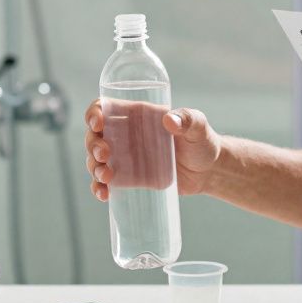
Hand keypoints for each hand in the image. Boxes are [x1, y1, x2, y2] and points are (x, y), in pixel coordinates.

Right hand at [84, 100, 222, 201]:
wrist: (208, 171)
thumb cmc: (202, 142)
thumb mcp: (198, 127)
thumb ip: (188, 119)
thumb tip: (170, 120)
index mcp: (136, 116)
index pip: (105, 108)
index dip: (94, 114)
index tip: (98, 124)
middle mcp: (125, 135)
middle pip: (95, 136)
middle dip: (93, 145)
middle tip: (105, 155)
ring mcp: (124, 158)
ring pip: (96, 160)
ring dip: (94, 168)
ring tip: (105, 177)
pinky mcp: (129, 178)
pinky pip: (105, 182)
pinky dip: (99, 188)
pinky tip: (103, 194)